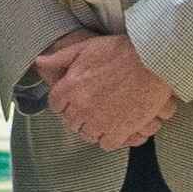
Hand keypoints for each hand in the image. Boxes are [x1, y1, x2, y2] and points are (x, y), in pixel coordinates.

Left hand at [34, 30, 177, 149]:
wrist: (152, 61)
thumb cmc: (120, 51)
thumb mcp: (86, 47)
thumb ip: (60, 57)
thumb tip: (39, 62)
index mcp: (70, 87)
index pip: (56, 104)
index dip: (65, 102)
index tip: (73, 99)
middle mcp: (81, 107)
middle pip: (71, 122)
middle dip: (78, 116)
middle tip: (91, 108)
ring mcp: (99, 121)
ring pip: (87, 134)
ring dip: (93, 128)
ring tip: (103, 118)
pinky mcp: (119, 130)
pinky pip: (107, 144)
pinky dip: (109, 138)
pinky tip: (115, 127)